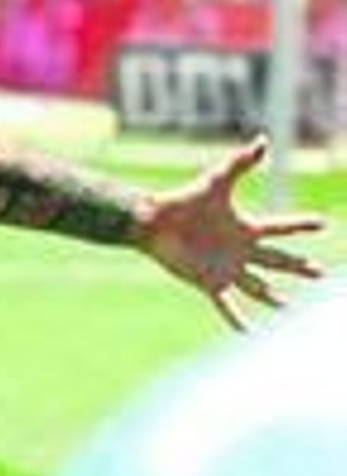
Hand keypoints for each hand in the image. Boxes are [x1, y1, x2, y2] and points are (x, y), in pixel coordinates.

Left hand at [139, 136, 326, 330]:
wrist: (152, 222)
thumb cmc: (183, 200)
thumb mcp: (216, 181)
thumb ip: (240, 163)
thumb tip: (263, 140)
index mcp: (245, 228)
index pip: (280, 227)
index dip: (301, 225)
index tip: (324, 224)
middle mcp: (240, 251)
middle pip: (277, 261)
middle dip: (300, 268)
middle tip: (322, 275)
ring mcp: (226, 269)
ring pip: (258, 287)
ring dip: (275, 299)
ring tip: (291, 311)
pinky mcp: (209, 283)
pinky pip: (228, 306)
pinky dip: (238, 320)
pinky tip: (251, 335)